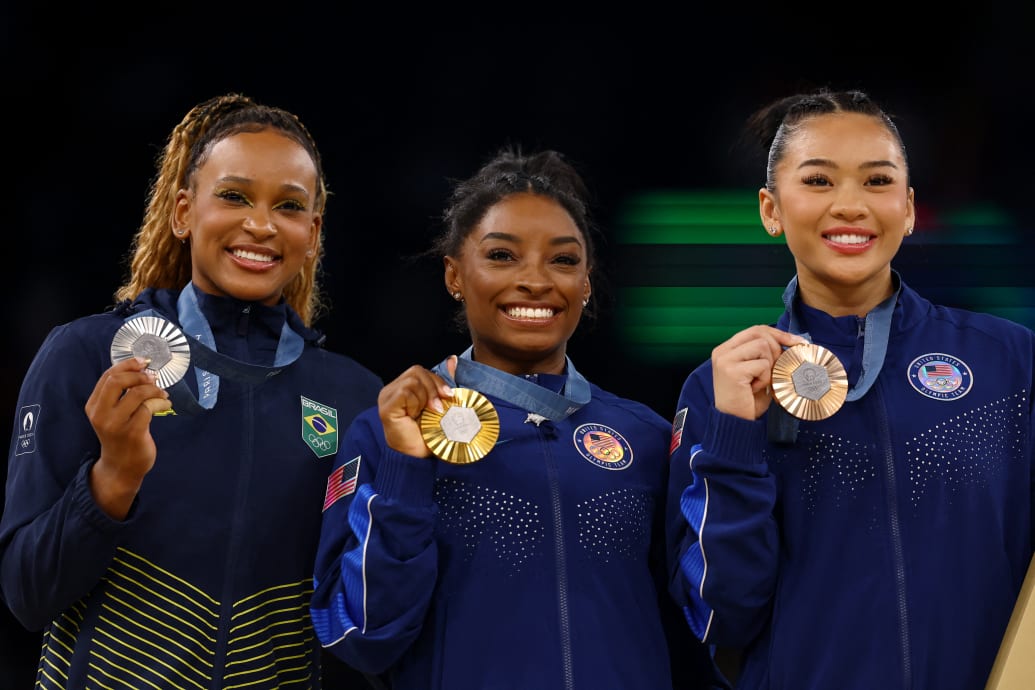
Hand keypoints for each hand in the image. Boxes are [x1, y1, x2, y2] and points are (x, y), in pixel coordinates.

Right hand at [85, 356, 170, 518]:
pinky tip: (165, 405)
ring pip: (137, 393)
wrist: (121, 467)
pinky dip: (161, 402)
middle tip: (153, 378)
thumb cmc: (120, 436)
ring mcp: (116, 424)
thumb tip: (143, 369)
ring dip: (154, 389)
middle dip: (139, 375)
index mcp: (93, 406)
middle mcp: (100, 414)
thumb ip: (120, 394)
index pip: (108, 376)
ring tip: (162, 394)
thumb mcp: (112, 414)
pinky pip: (149, 408)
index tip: (143, 362)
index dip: (127, 365)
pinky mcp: (133, 432)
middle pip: (118, 380)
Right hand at [378, 355, 457, 457]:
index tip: (449, 395)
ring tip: (426, 413)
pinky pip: (405, 391)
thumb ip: (443, 383)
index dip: (437, 381)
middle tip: (437, 407)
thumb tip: (452, 359)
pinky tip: (415, 416)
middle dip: (434, 388)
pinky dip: (416, 403)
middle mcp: (392, 390)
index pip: (420, 371)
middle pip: (417, 371)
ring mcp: (387, 398)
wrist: (419, 458)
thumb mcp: (441, 404)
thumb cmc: (428, 435)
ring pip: (412, 380)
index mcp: (403, 388)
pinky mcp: (386, 407)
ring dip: (426, 398)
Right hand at [711, 326, 806, 420]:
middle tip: (774, 370)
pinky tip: (754, 389)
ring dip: (769, 366)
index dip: (778, 334)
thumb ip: (764, 354)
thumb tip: (792, 342)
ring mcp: (725, 360)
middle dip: (776, 350)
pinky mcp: (732, 371)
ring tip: (759, 382)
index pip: (756, 330)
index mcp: (726, 349)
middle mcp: (722, 351)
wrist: (734, 422)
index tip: (797, 342)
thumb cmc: (747, 399)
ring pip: (763, 347)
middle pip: (761, 334)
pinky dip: (765, 378)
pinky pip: (762, 365)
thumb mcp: (756, 371)